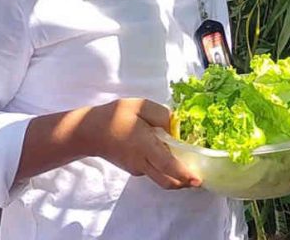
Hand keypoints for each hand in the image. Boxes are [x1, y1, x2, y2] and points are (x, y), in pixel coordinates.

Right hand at [84, 98, 200, 188]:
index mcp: (144, 145)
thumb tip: (177, 128)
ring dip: (176, 177)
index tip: (197, 180)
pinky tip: (170, 156)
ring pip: (161, 178)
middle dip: (185, 182)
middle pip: (167, 181)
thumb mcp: (141, 106)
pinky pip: (154, 172)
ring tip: (190, 167)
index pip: (167, 165)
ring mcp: (137, 168)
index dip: (183, 174)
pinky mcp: (134, 169)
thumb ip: (162, 115)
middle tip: (200, 178)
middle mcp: (142, 162)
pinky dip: (165, 169)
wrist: (90, 131)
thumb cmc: (116, 115)